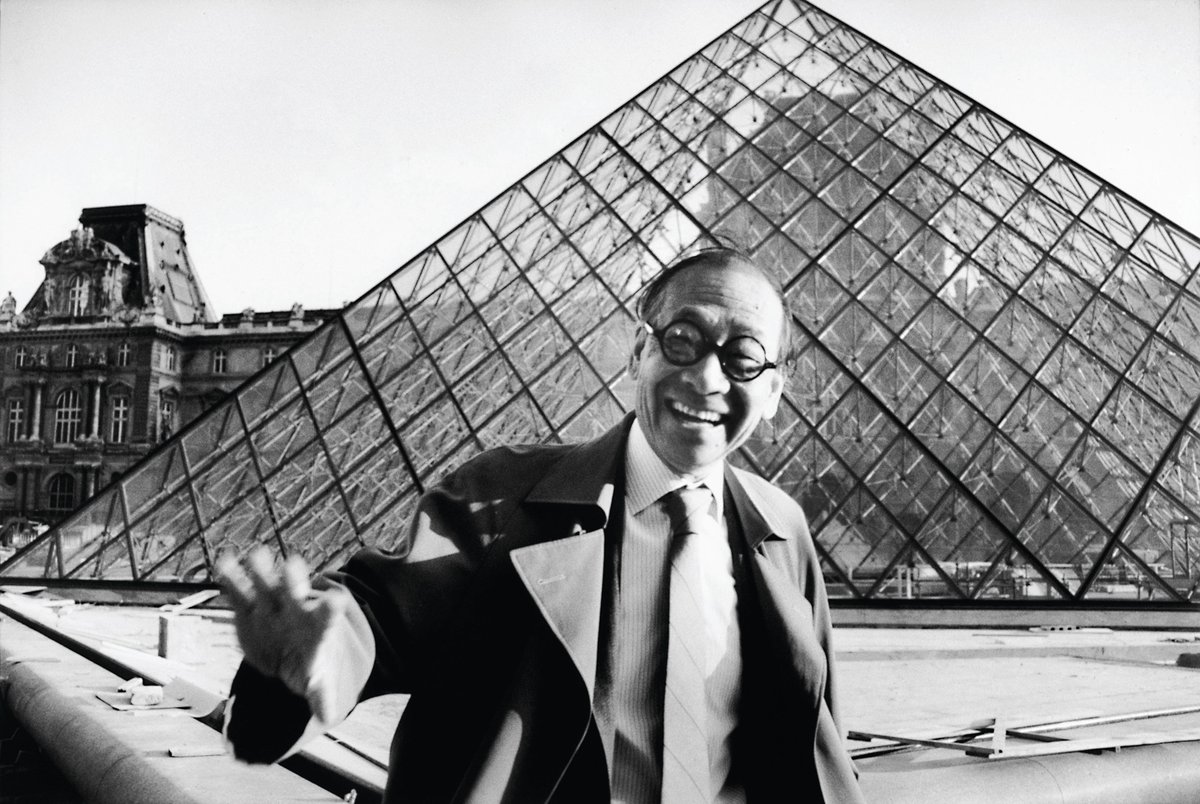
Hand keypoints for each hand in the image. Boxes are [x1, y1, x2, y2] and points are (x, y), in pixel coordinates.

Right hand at [217, 547, 349, 722]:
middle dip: (294, 579)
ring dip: (262, 570)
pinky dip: (232, 577)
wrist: (287, 651)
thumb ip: (321, 695)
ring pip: (267, 583)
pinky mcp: (247, 608)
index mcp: (316, 627)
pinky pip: (238, 591)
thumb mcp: (317, 683)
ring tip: (255, 555)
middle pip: (296, 592)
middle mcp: (294, 610)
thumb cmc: (308, 664)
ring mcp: (271, 605)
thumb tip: (327, 715)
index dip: (331, 608)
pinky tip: (224, 562)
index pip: (327, 615)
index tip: (336, 599)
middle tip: (294, 564)